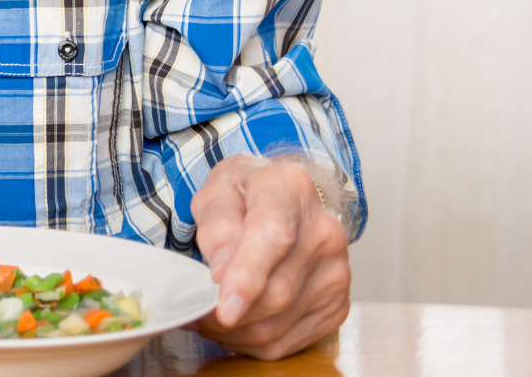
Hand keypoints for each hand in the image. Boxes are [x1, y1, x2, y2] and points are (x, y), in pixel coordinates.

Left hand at [190, 154, 350, 359]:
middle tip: (195, 309)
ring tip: (210, 315)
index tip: (224, 308)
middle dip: (225, 313)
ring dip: (234, 331)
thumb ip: (216, 226)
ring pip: (277, 325)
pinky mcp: (336, 305)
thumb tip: (221, 273)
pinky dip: (252, 341)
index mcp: (289, 190)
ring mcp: (336, 271)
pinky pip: (286, 342)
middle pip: (275, 292)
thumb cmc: (244, 194)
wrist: (284, 201)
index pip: (273, 237)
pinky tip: (236, 322)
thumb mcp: (216, 192)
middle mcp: (323, 231)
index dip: (247, 277)